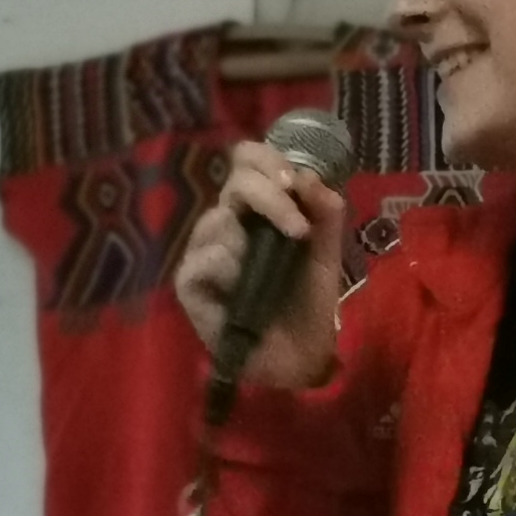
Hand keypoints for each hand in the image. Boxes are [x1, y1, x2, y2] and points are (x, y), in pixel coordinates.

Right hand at [171, 140, 348, 393]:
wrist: (300, 357)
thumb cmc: (308, 303)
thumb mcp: (326, 253)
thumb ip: (324, 212)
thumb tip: (308, 175)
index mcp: (256, 209)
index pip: (247, 161)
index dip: (266, 158)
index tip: (293, 181)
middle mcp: (226, 223)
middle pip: (235, 182)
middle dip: (271, 198)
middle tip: (298, 230)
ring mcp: (204, 252)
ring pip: (219, 220)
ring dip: (253, 244)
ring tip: (269, 275)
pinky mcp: (190, 284)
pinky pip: (205, 258)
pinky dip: (229, 268)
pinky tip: (242, 290)